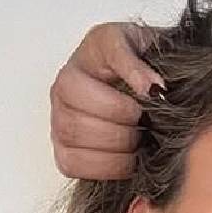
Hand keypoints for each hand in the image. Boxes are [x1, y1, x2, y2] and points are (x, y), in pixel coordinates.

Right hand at [49, 22, 165, 179]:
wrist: (146, 74)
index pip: (76, 91)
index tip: (143, 107)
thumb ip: (138, 64)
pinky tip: (127, 159)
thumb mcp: (139, 44)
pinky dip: (103, 168)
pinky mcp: (65, 148)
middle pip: (73, 125)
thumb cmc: (139, 58)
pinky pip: (71, 165)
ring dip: (113, 152)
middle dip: (118, 133)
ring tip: (139, 143)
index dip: (114, 106)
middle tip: (145, 129)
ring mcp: (60, 122)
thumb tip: (151, 90)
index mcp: (77, 66)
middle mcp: (61, 94)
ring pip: (71, 146)